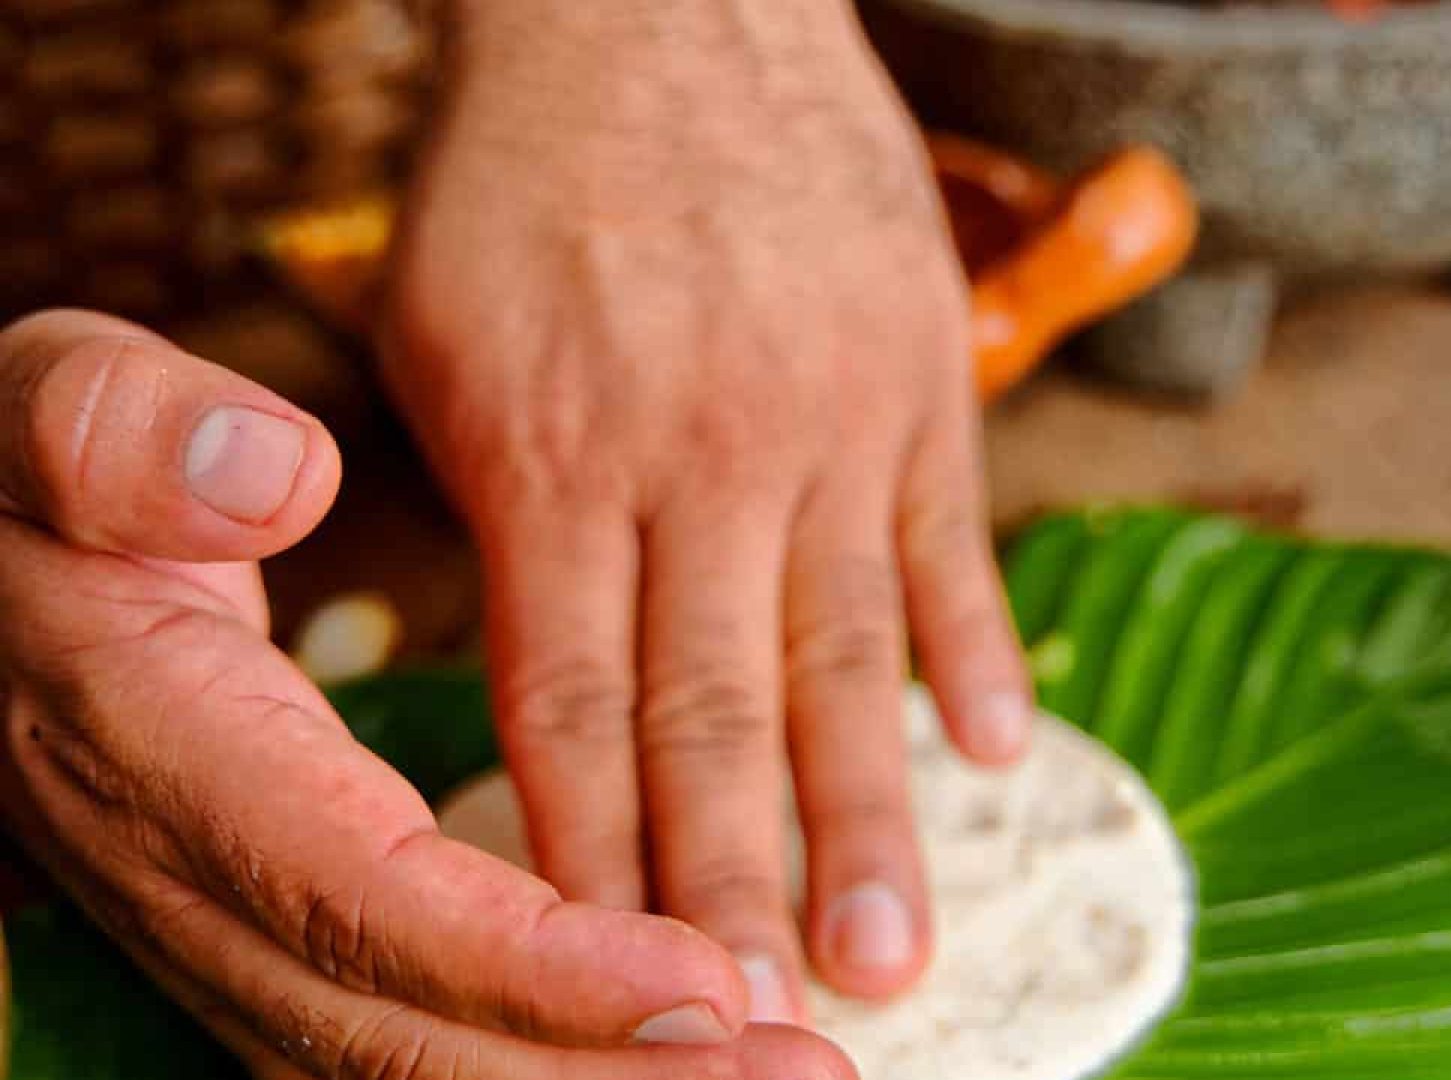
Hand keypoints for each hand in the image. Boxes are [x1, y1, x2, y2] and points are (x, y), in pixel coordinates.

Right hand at [0, 310, 853, 1079]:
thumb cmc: (30, 484)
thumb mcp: (45, 410)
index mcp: (160, 749)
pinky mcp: (266, 921)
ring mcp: (222, 918)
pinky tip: (656, 1052)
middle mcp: (191, 873)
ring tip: (770, 1077)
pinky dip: (530, 1054)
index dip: (534, 965)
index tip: (701, 983)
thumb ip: (123, 437)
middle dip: (602, 1072)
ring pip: (404, 1055)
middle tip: (796, 1074)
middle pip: (401, 1028)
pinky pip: (396, 1023)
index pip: (363, 899)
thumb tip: (276, 480)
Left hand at [382, 0, 1032, 1022]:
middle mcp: (698, 459)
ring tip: (897, 948)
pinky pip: (951, 540)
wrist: (667, 11)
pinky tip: (996, 751)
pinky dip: (974, 652)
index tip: (628, 973)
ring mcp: (823, 420)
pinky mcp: (916, 377)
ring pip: (846, 655)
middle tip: (779, 1015)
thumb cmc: (535, 179)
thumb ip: (501, 516)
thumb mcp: (446, 343)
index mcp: (556, 460)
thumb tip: (550, 681)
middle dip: (743, 880)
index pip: (579, 707)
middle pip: (718, 714)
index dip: (603, 858)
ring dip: (870, 812)